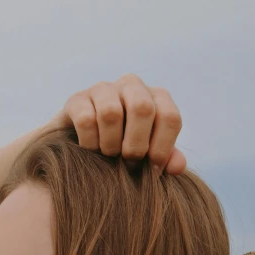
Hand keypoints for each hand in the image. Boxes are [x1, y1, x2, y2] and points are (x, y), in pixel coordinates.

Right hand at [48, 74, 185, 174]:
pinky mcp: (77, 99)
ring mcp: (103, 89)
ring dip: (110, 144)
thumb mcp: (148, 154)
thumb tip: (177, 167)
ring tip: (109, 156)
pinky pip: (86, 120)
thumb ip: (166, 159)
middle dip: (136, 145)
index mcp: (156, 98)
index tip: (152, 169)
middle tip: (129, 164)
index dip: (162, 148)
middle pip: (142, 108)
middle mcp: (132, 86)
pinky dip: (90, 143)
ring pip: (111, 112)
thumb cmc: (124, 148)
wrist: (85, 144)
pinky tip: (91, 150)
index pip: (169, 117)